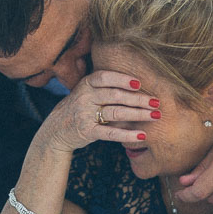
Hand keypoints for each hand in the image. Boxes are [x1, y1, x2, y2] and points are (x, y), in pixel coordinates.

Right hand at [38, 70, 158, 154]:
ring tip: (155, 116)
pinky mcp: (88, 131)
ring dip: (138, 114)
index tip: (140, 83)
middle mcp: (85, 97)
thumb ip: (104, 85)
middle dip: (138, 99)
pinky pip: (110, 132)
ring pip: (115, 112)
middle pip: (115, 95)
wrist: (56, 129)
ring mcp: (85, 114)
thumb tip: (136, 82)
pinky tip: (142, 136)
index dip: (122, 79)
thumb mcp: (86, 91)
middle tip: (156, 102)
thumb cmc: (79, 108)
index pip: (105, 77)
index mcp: (86, 84)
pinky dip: (127, 134)